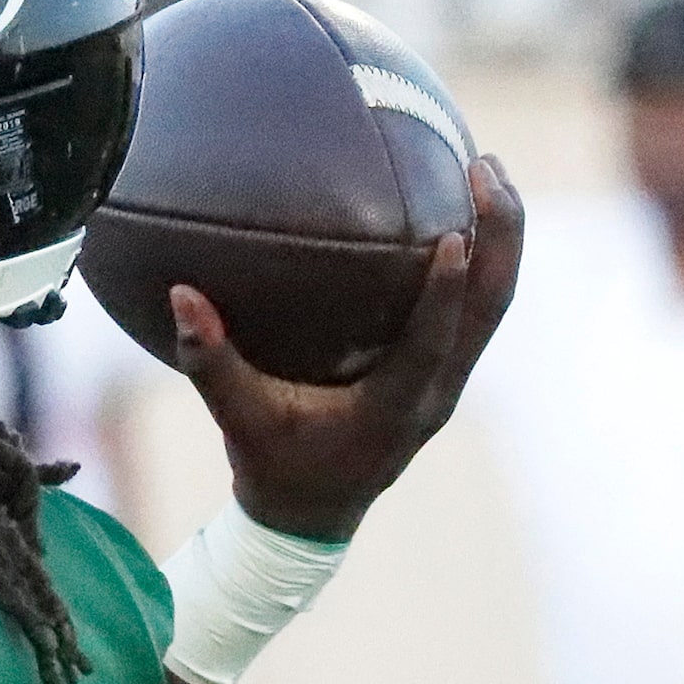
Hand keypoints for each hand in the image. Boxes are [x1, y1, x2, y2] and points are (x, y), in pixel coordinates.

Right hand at [171, 157, 522, 541]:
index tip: (455, 233)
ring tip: (491, 172)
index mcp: (392, 409)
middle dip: (501, 237)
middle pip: (491, 310)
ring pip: (495, 307)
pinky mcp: (444, 375)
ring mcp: (448, 385)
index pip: (431, 343)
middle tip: (487, 167)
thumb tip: (181, 293)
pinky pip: (478, 311)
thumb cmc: (273, 467)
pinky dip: (482, 262)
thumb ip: (210, 361)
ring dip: (502, 241)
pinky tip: (467, 215)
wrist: (310, 516)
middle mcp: (435, 395)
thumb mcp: (238, 419)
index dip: (446, 291)